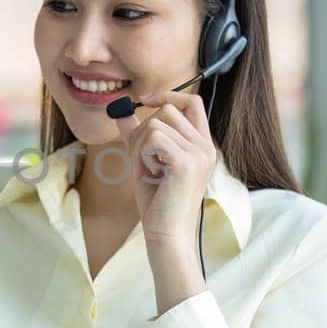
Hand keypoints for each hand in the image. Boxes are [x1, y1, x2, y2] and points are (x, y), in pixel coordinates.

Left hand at [111, 90, 217, 245]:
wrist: (166, 233)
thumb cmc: (158, 202)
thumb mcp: (145, 160)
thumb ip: (137, 135)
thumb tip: (120, 109)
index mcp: (202, 145)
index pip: (192, 102)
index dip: (168, 95)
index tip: (144, 100)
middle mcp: (206, 147)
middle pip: (167, 110)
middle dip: (143, 130)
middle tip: (141, 159)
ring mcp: (199, 154)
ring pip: (156, 123)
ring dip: (140, 146)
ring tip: (147, 171)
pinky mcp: (187, 162)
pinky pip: (154, 137)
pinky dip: (142, 154)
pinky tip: (150, 174)